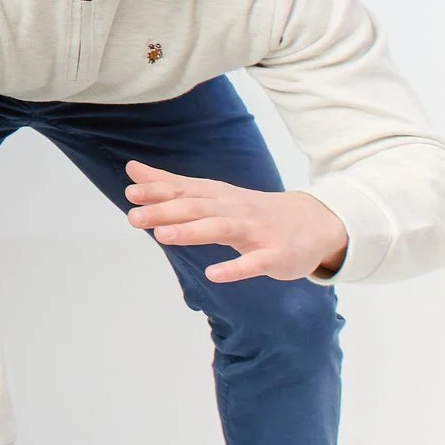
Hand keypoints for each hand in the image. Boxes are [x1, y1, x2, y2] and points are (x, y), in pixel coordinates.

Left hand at [124, 160, 347, 280]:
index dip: (158, 191)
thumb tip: (132, 170)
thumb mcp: (212, 195)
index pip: (184, 191)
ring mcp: (256, 232)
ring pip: (221, 229)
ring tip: (163, 235)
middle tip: (134, 217)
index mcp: (218, 196)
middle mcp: (234, 209)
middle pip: (196, 208)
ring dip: (192, 231)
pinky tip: (213, 274)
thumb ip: (172, 185)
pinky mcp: (275, 255)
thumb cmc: (252, 210)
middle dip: (165, 211)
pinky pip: (254, 263)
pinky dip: (234, 268)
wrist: (314, 222)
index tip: (130, 193)